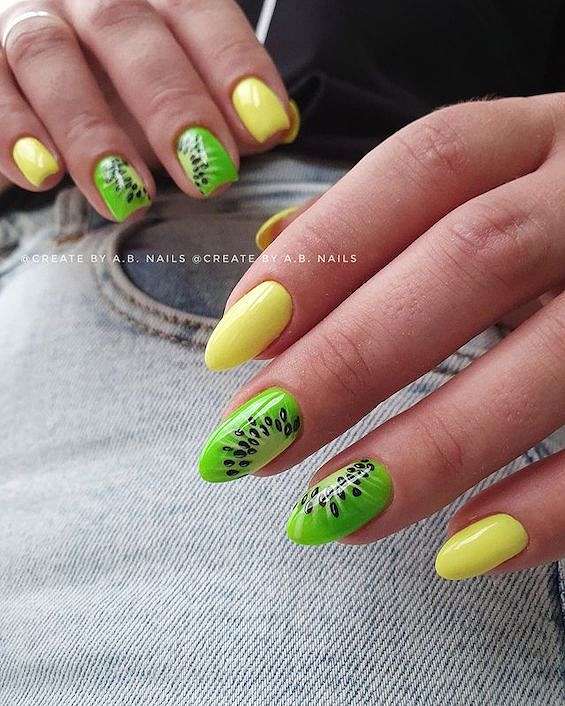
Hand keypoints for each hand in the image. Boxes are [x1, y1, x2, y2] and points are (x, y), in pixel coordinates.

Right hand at [0, 0, 296, 219]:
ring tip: (127, 197)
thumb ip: (213, 103)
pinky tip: (42, 179)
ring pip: (47, 55)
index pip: (195, 8)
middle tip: (209, 173)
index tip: (265, 127)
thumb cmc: (110, 84)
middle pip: (125, 27)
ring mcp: (21, 16)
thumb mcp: (165, 89)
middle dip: (172, 104)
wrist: (25, 77)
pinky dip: (11, 132)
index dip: (232, 64)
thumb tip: (269, 128)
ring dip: (90, 131)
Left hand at [199, 94, 564, 580]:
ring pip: (550, 359)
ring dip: (430, 448)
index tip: (235, 343)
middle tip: (254, 441)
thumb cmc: (560, 215)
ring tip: (331, 514)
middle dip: (349, 360)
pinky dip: (547, 507)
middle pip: (472, 260)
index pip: (424, 168)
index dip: (324, 253)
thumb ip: (388, 221)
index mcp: (542, 136)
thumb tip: (269, 270)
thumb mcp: (493, 187)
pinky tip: (462, 551)